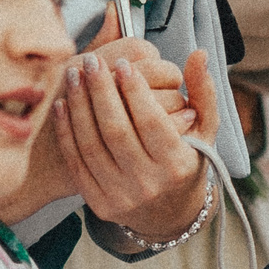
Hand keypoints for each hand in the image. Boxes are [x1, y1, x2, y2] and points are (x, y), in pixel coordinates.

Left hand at [52, 37, 217, 239]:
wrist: (170, 214)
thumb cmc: (187, 162)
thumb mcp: (205, 131)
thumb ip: (203, 92)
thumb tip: (198, 55)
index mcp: (177, 165)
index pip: (151, 122)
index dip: (135, 90)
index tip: (123, 64)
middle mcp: (149, 184)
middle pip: (116, 130)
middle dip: (101, 91)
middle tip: (93, 62)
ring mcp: (121, 196)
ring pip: (92, 144)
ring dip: (79, 106)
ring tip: (75, 76)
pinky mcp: (99, 202)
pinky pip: (77, 162)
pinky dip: (66, 131)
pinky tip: (62, 105)